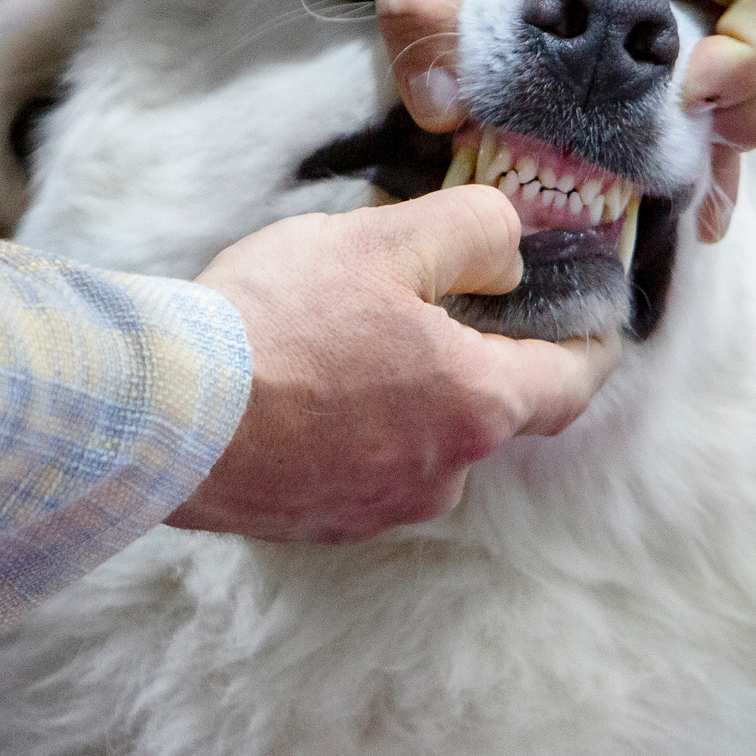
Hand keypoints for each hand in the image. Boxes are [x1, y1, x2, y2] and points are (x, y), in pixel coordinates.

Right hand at [174, 186, 618, 542]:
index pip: (571, 384)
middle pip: (487, 409)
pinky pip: (359, 464)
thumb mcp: (386, 237)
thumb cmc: (275, 323)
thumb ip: (473, 232)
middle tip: (429, 298)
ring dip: (402, 392)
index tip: (596, 323)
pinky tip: (299, 383)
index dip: (590, 346)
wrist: (159, 414)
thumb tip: (508, 254)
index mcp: (477, 405)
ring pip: (420, 438)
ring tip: (341, 334)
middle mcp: (442, 474)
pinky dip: (349, 425)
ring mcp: (376, 509)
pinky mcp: (317, 524)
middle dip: (469, 355)